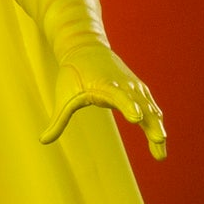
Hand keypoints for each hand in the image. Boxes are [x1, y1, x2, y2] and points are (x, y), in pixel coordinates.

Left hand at [41, 42, 169, 159]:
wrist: (86, 48)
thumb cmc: (73, 74)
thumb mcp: (64, 97)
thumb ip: (58, 121)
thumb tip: (42, 140)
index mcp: (105, 85)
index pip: (119, 96)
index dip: (128, 107)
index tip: (136, 118)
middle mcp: (124, 85)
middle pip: (141, 105)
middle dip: (151, 123)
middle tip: (159, 141)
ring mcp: (134, 87)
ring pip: (150, 109)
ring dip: (157, 129)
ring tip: (161, 155)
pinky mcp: (139, 90)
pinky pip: (151, 108)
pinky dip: (156, 124)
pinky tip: (160, 142)